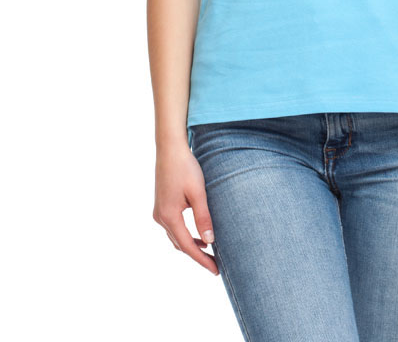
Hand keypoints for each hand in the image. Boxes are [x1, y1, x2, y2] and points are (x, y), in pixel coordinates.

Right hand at [153, 140, 218, 275]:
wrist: (170, 149)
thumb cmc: (185, 168)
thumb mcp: (198, 193)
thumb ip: (203, 217)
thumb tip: (210, 242)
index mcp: (169, 216)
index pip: (188, 246)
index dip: (202, 260)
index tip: (216, 271)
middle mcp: (160, 218)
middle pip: (180, 244)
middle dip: (197, 256)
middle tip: (215, 265)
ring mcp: (159, 212)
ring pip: (176, 237)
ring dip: (191, 245)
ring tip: (209, 252)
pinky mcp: (161, 205)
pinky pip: (173, 228)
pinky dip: (185, 234)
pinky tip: (198, 233)